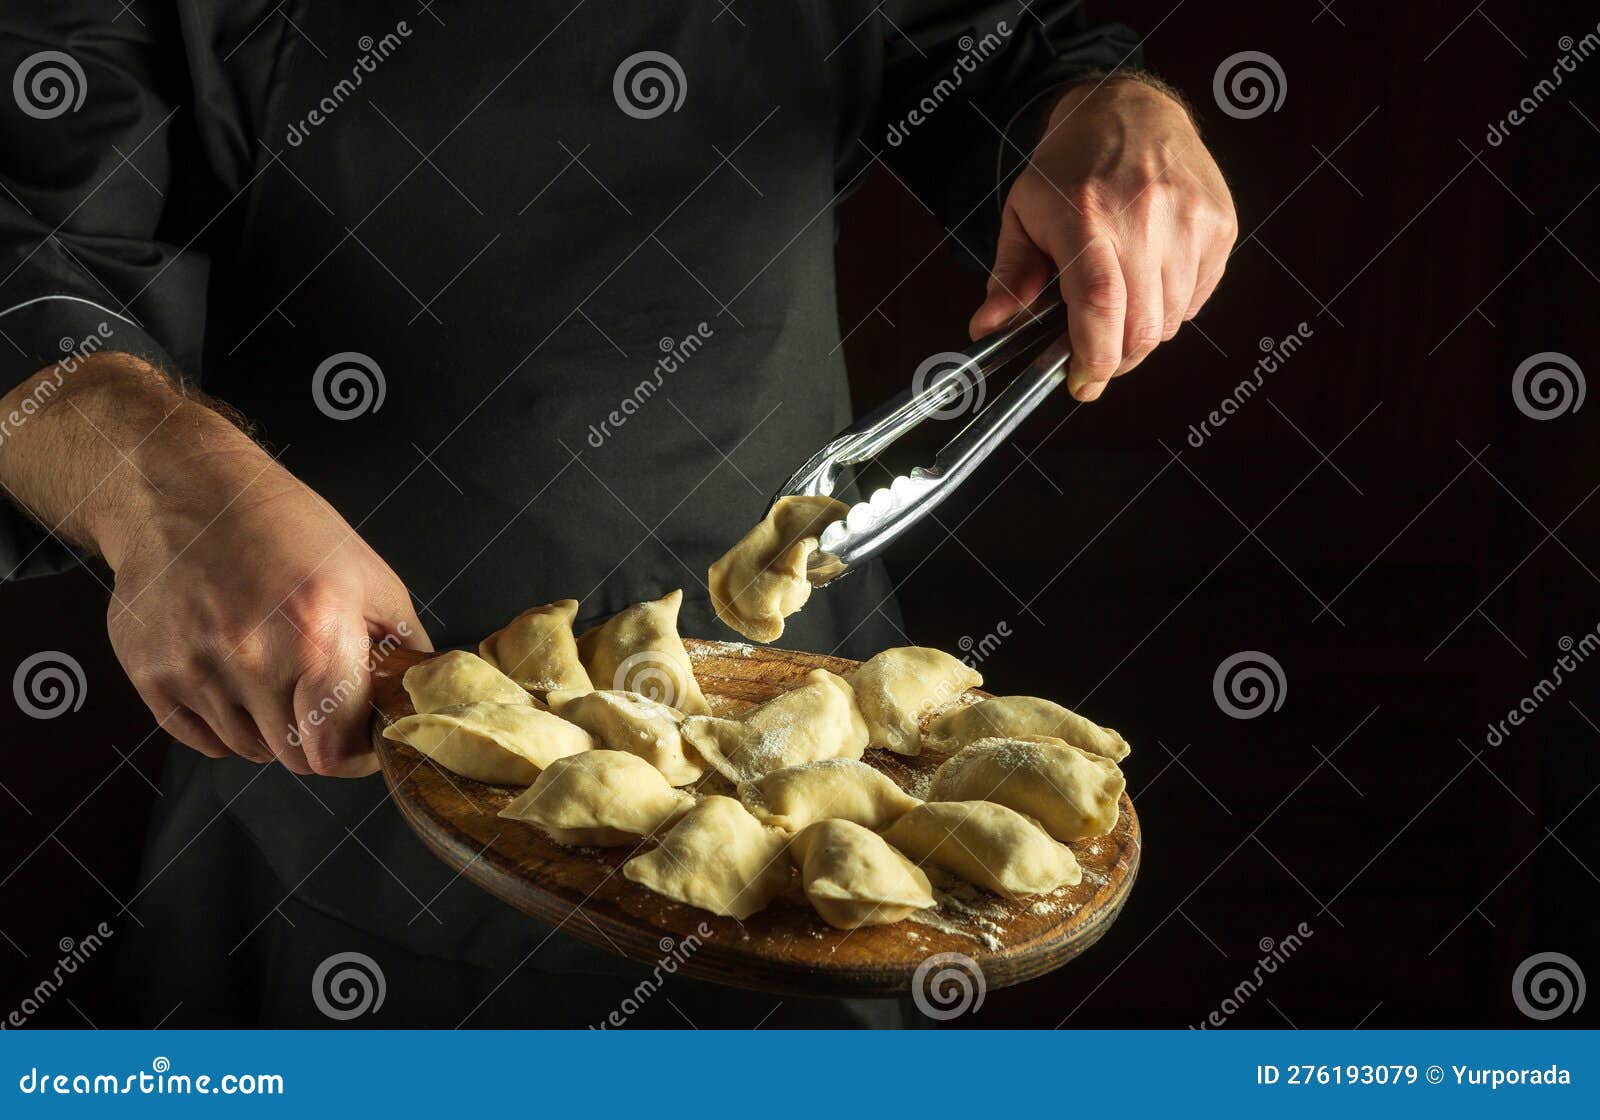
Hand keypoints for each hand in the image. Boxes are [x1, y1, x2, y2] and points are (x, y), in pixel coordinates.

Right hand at [102, 422, 429, 776]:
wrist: (185, 493)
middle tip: (322, 703)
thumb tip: (421, 699)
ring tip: (276, 676)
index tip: (362, 738)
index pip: (337, 749)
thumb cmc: (285, 528)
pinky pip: (202, 739)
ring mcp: (195, 669)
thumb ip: (401, 645)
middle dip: (318, 740)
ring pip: (249, 750)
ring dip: (272, 730)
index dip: (357, 753)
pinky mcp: (151, 675)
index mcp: (317, 632)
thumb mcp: (368, 575)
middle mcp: (252, 657)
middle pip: (295, 757)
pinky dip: (226, 725)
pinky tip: (237, 678)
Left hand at [970, 77, 1237, 400]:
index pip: (1099, 303)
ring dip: (1143, 331)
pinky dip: (1173, 306)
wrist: (1129, 108)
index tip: (1082, 383)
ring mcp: (1190, 220)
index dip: (1094, 356)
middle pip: (1142, 326)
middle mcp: (1145, 217)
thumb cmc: (1070, 165)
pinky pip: (1198, 297)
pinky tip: (1149, 278)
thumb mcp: (1024, 212)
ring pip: (1172, 320)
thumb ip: (1009, 277)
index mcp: (1087, 215)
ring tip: (1120, 304)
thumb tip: (985, 328)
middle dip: (1117, 359)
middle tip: (1096, 358)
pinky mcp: (1220, 224)